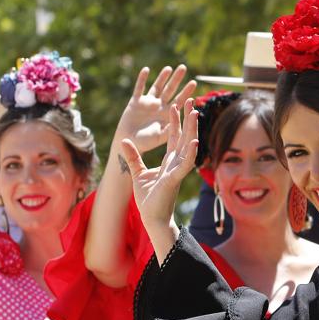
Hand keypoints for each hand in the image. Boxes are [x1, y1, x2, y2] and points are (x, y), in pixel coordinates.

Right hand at [117, 65, 195, 153]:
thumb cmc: (146, 143)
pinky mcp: (135, 102)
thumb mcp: (160, 137)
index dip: (186, 92)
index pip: (179, 101)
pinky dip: (142, 79)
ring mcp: (148, 103)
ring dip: (162, 77)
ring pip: (157, 87)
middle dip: (176, 79)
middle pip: (170, 90)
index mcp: (167, 115)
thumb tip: (180, 123)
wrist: (129, 144)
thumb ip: (169, 129)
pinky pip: (139, 89)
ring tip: (169, 68)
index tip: (193, 83)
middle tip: (183, 67)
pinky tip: (146, 70)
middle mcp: (159, 107)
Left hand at [118, 100, 198, 251]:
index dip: (176, 121)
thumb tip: (123, 141)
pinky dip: (190, 153)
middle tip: (190, 101)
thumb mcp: (137, 172)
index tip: (176, 105)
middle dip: (187, 119)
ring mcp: (177, 171)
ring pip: (187, 146)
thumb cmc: (148, 198)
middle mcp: (176, 163)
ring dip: (192, 130)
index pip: (174, 137)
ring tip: (195, 113)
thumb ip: (132, 156)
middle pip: (184, 136)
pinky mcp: (174, 180)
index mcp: (169, 161)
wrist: (152, 218)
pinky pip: (184, 164)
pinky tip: (194, 141)